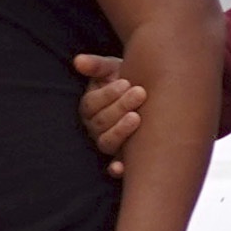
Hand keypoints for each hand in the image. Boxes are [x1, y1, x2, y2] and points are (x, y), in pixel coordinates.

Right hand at [73, 50, 149, 172]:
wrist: (152, 93)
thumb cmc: (129, 80)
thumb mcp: (114, 69)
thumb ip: (98, 66)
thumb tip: (79, 61)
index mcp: (91, 107)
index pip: (92, 104)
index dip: (108, 94)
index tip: (126, 82)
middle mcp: (95, 127)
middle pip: (100, 123)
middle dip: (120, 107)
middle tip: (140, 93)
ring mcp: (108, 142)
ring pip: (107, 142)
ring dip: (120, 131)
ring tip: (138, 117)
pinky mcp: (122, 156)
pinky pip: (115, 166)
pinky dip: (116, 169)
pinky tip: (121, 167)